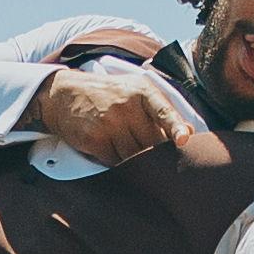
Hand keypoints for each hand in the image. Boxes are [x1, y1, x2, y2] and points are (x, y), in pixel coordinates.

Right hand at [31, 62, 187, 166]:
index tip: (184, 140)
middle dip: (156, 154)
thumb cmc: (108, 95)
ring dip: (136, 161)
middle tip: (156, 158)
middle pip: (152, 143)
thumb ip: (161, 110)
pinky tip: (112, 151)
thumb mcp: (135, 91)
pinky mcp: (94, 139)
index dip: (175, 127)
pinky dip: (117, 162)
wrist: (64, 95)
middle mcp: (126, 106)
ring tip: (127, 149)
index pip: (163, 111)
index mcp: (142, 91)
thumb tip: (189, 133)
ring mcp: (109, 123)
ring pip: (135, 157)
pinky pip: (115, 162)